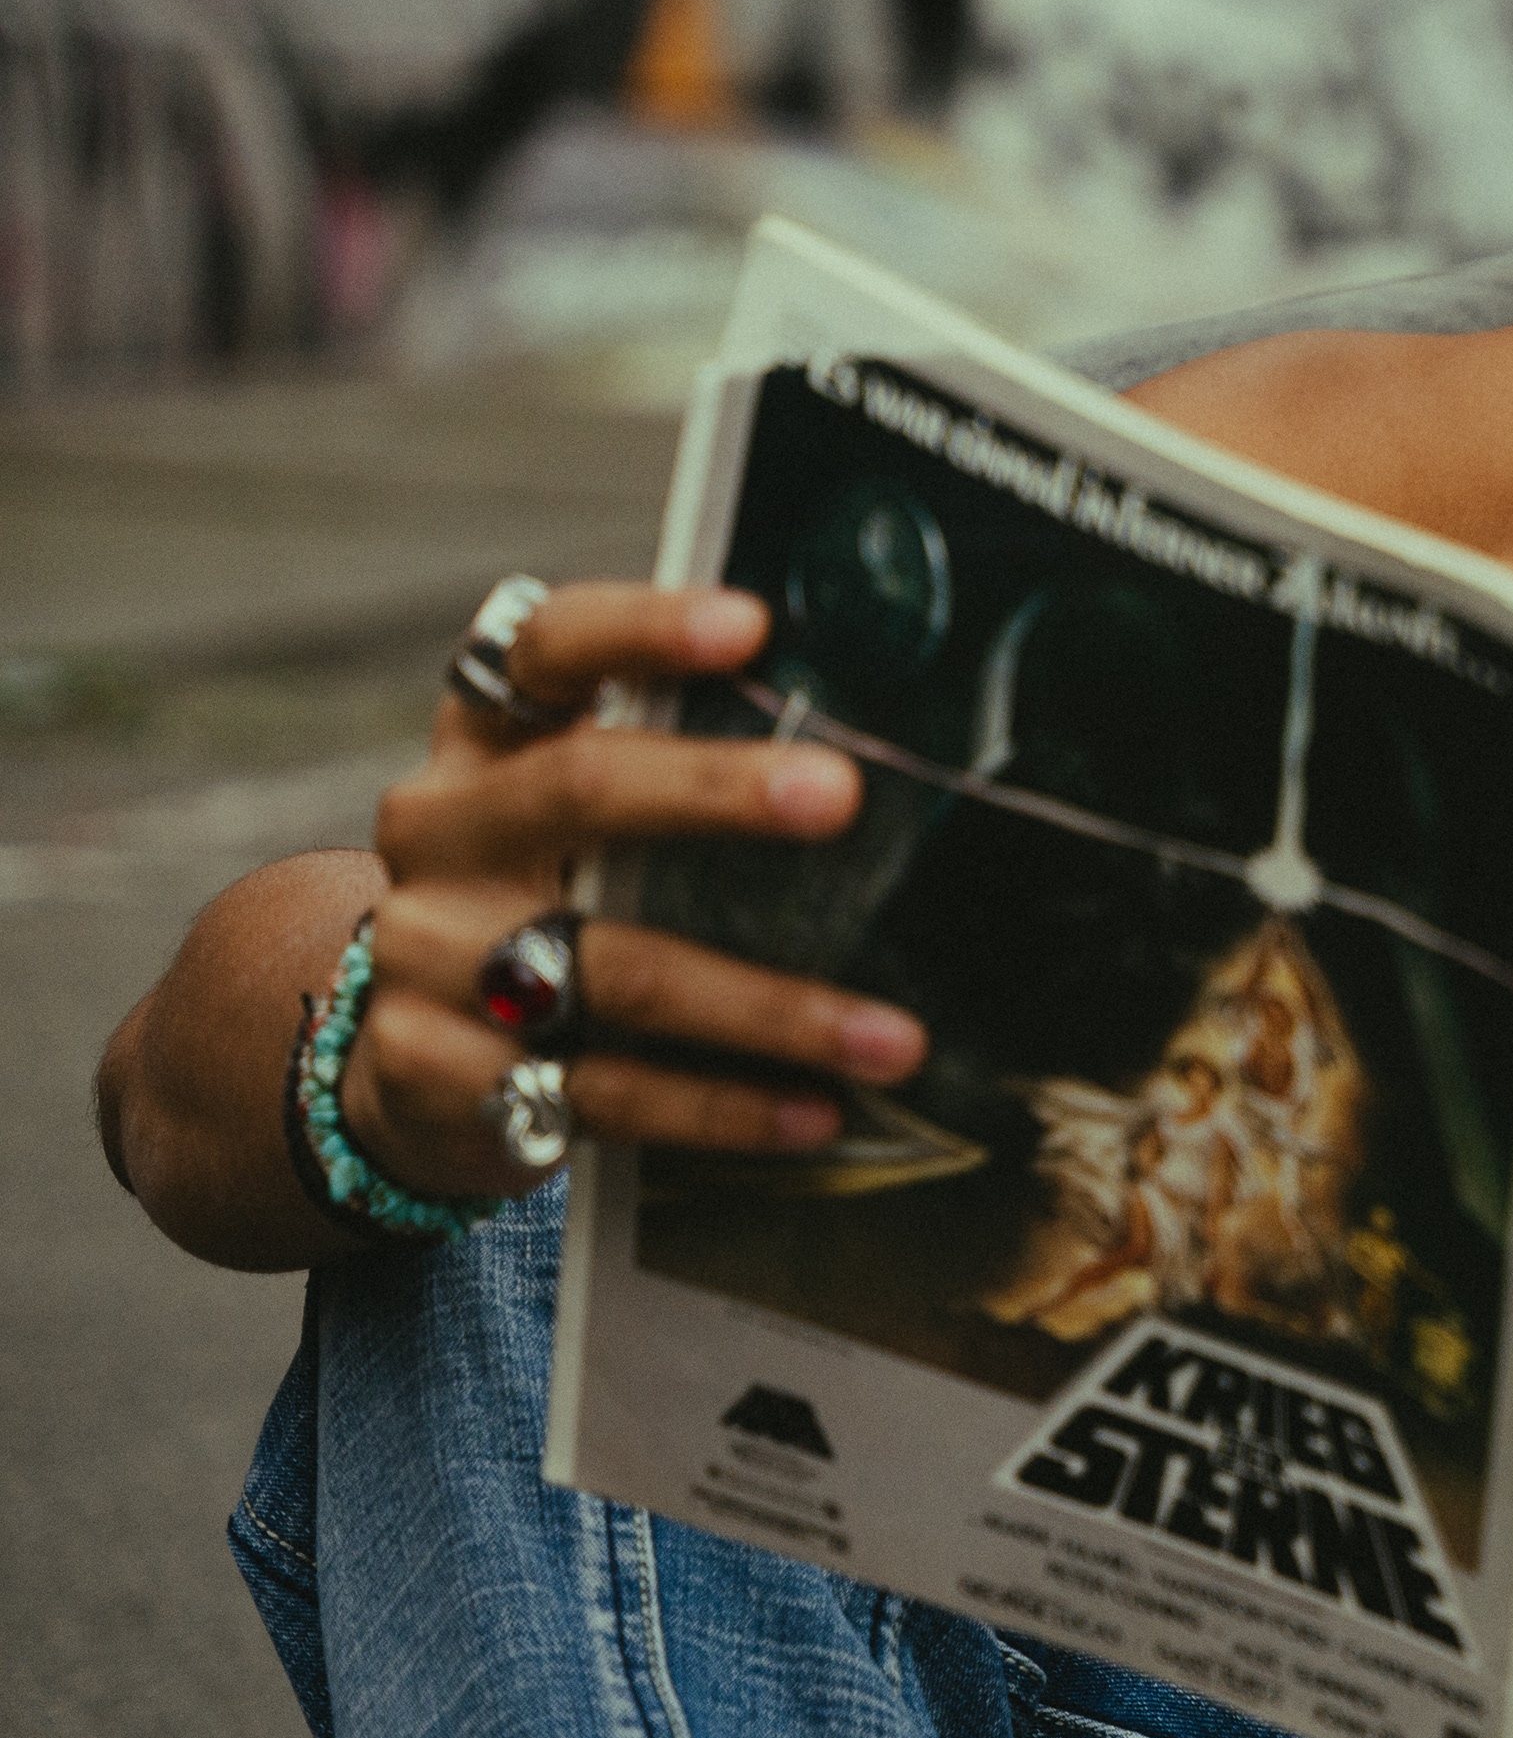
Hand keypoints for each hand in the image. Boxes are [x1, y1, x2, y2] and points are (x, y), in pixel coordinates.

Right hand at [338, 582, 926, 1201]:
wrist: (394, 1045)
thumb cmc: (546, 885)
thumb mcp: (576, 807)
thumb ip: (676, 757)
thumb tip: (872, 724)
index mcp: (487, 735)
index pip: (548, 647)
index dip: (644, 628)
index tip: (752, 624)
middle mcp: (444, 829)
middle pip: (581, 788)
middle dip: (717, 790)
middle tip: (840, 794)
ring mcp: (426, 952)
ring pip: (617, 970)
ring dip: (772, 1007)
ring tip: (893, 1039)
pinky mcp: (435, 1069)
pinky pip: (604, 1090)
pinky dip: (723, 1107)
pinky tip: (816, 1113)